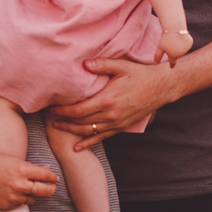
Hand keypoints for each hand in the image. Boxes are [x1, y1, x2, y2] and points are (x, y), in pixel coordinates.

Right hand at [0, 155, 57, 209]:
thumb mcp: (13, 161)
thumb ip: (31, 167)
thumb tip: (47, 170)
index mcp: (22, 170)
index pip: (45, 176)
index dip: (52, 177)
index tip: (55, 179)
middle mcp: (19, 184)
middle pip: (44, 191)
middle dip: (50, 190)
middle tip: (51, 188)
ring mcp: (13, 197)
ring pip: (33, 199)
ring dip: (33, 194)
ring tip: (26, 188)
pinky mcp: (7, 206)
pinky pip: (20, 204)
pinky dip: (20, 199)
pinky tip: (13, 193)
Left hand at [49, 57, 176, 150]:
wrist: (161, 87)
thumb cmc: (140, 74)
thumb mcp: (121, 66)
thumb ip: (102, 65)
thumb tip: (84, 64)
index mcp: (108, 99)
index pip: (79, 110)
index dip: (63, 110)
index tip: (52, 108)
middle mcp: (110, 114)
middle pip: (81, 122)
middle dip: (64, 120)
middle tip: (50, 117)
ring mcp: (116, 123)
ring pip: (89, 131)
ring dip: (72, 131)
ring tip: (58, 127)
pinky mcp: (121, 127)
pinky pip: (101, 137)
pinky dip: (88, 143)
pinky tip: (77, 147)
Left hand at [154, 31, 192, 67]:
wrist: (174, 27)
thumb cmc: (166, 37)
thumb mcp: (160, 47)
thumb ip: (158, 56)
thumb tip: (155, 63)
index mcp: (173, 56)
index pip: (172, 62)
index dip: (171, 64)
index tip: (171, 67)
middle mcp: (181, 54)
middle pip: (177, 54)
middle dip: (175, 50)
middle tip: (171, 43)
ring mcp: (186, 49)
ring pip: (183, 50)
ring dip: (180, 47)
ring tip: (176, 39)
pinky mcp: (190, 43)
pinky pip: (187, 45)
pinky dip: (184, 42)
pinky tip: (181, 37)